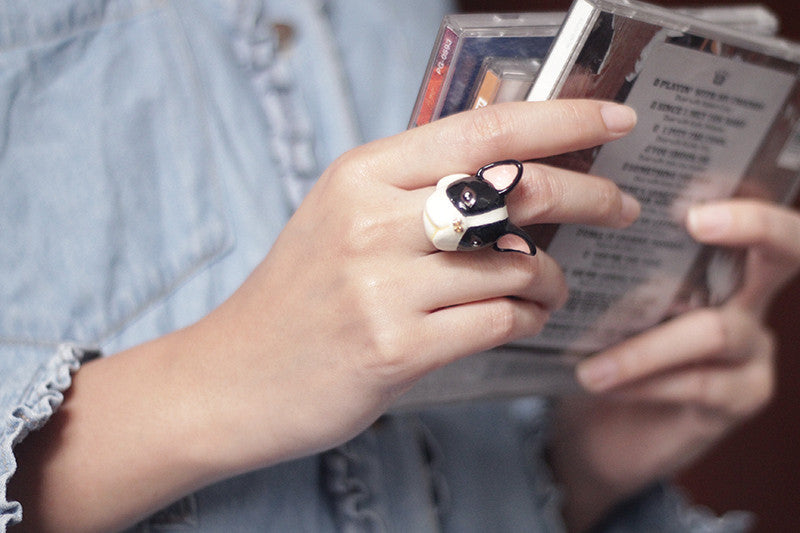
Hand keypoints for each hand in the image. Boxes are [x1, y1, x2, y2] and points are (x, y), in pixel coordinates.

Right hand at [195, 100, 640, 470]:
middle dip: (588, 195)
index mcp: (362, 175)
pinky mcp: (394, 349)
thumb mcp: (343, 217)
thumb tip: (514, 168)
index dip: (561, 118)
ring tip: (548, 288)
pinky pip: (498, 320)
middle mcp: (371, 222)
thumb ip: (417, 188)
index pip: (483, 129)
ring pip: (515, 265)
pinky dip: (526, 318)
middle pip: (513, 191)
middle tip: (622, 208)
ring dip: (551, 278)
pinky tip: (521, 318)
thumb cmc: (302, 295)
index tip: (615, 118)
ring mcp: (381, 288)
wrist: (234, 376)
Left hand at [550, 199, 799, 530]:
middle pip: (785, 251)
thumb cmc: (598, 350)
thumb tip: (577, 220)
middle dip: (755, 225)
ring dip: (646, 348)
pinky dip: (647, 382)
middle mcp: (746, 299)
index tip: (700, 186)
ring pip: (717, 330)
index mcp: (715, 265)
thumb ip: (608, 266)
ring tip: (592, 368)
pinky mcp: (741, 396)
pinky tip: (604, 383)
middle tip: (697, 220)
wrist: (597, 432)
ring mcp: (750, 349)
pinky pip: (699, 383)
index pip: (746, 218)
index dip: (748, 197)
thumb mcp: (600, 302)